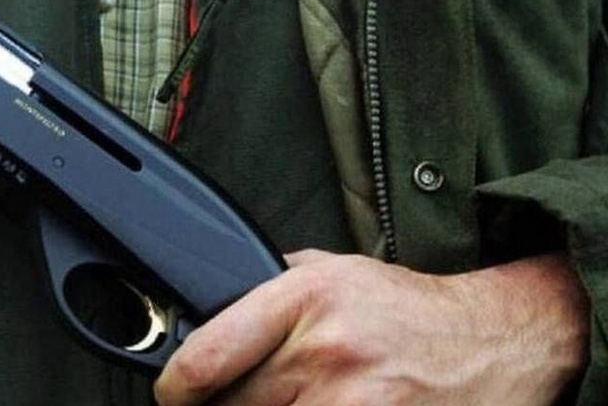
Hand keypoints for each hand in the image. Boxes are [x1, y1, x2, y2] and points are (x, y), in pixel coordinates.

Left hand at [154, 250, 588, 405]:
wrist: (495, 339)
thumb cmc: (404, 308)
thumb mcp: (332, 272)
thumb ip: (267, 285)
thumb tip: (204, 306)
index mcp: (305, 297)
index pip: (206, 356)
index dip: (173, 388)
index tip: (171, 395)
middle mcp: (326, 350)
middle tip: (232, 401)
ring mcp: (357, 402)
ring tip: (284, 404)